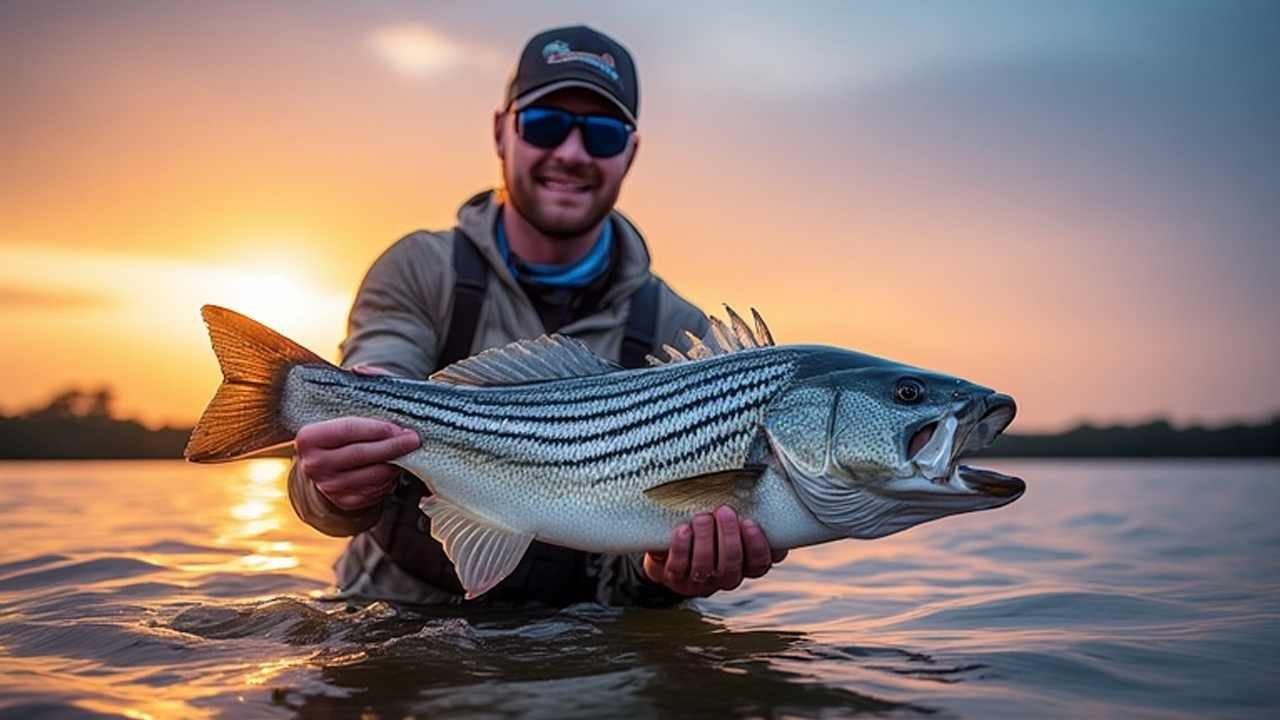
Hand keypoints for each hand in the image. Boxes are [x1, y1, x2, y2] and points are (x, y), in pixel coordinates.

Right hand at [294, 366, 419, 510]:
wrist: (327, 463)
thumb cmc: (342, 429)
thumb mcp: (346, 407)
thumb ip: (358, 385)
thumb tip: (363, 371)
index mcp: (309, 437)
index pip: (348, 430)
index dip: (377, 428)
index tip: (398, 426)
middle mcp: (313, 464)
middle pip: (363, 454)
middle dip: (393, 446)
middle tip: (414, 438)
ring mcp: (328, 486)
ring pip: (373, 475)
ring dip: (395, 463)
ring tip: (404, 450)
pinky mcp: (344, 501)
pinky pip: (376, 492)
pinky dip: (389, 479)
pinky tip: (392, 466)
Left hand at [643, 505, 787, 596]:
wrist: (671, 543)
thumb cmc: (710, 521)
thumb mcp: (731, 513)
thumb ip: (748, 499)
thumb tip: (767, 458)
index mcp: (746, 562)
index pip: (761, 562)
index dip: (758, 546)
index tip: (750, 522)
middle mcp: (727, 575)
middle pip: (733, 564)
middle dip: (729, 538)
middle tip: (724, 511)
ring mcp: (701, 580)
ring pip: (707, 567)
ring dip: (705, 541)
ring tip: (701, 516)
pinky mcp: (676, 578)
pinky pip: (679, 568)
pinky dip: (682, 549)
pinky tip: (682, 530)